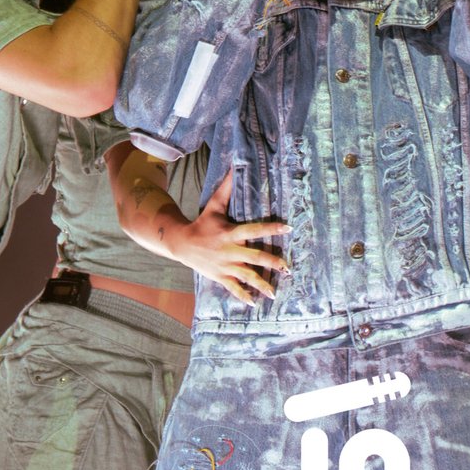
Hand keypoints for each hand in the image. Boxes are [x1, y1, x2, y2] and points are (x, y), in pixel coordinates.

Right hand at [166, 171, 290, 305]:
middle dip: (271, 263)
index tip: (288, 228)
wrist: (181, 244)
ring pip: (246, 276)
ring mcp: (225, 266)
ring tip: (274, 293)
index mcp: (231, 233)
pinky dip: (243, 296)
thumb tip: (234, 166)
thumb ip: (227, 189)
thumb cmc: (202, 223)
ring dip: (261, 285)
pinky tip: (254, 303)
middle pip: (254, 257)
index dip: (271, 229)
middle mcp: (230, 251)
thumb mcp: (214, 206)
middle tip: (287, 268)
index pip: (254, 230)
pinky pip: (233, 288)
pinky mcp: (220, 276)